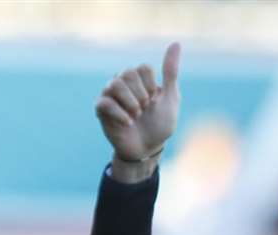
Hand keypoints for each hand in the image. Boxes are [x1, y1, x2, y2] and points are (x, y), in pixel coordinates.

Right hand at [95, 42, 180, 174]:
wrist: (147, 149)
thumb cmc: (159, 124)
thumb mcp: (170, 98)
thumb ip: (171, 72)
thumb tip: (176, 43)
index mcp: (139, 78)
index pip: (143, 68)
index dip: (152, 86)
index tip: (154, 101)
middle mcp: (123, 82)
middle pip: (128, 73)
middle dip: (141, 95)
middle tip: (144, 110)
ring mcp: (110, 95)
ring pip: (115, 84)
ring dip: (131, 103)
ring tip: (136, 116)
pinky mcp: (101, 109)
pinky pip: (104, 101)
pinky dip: (119, 113)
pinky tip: (128, 123)